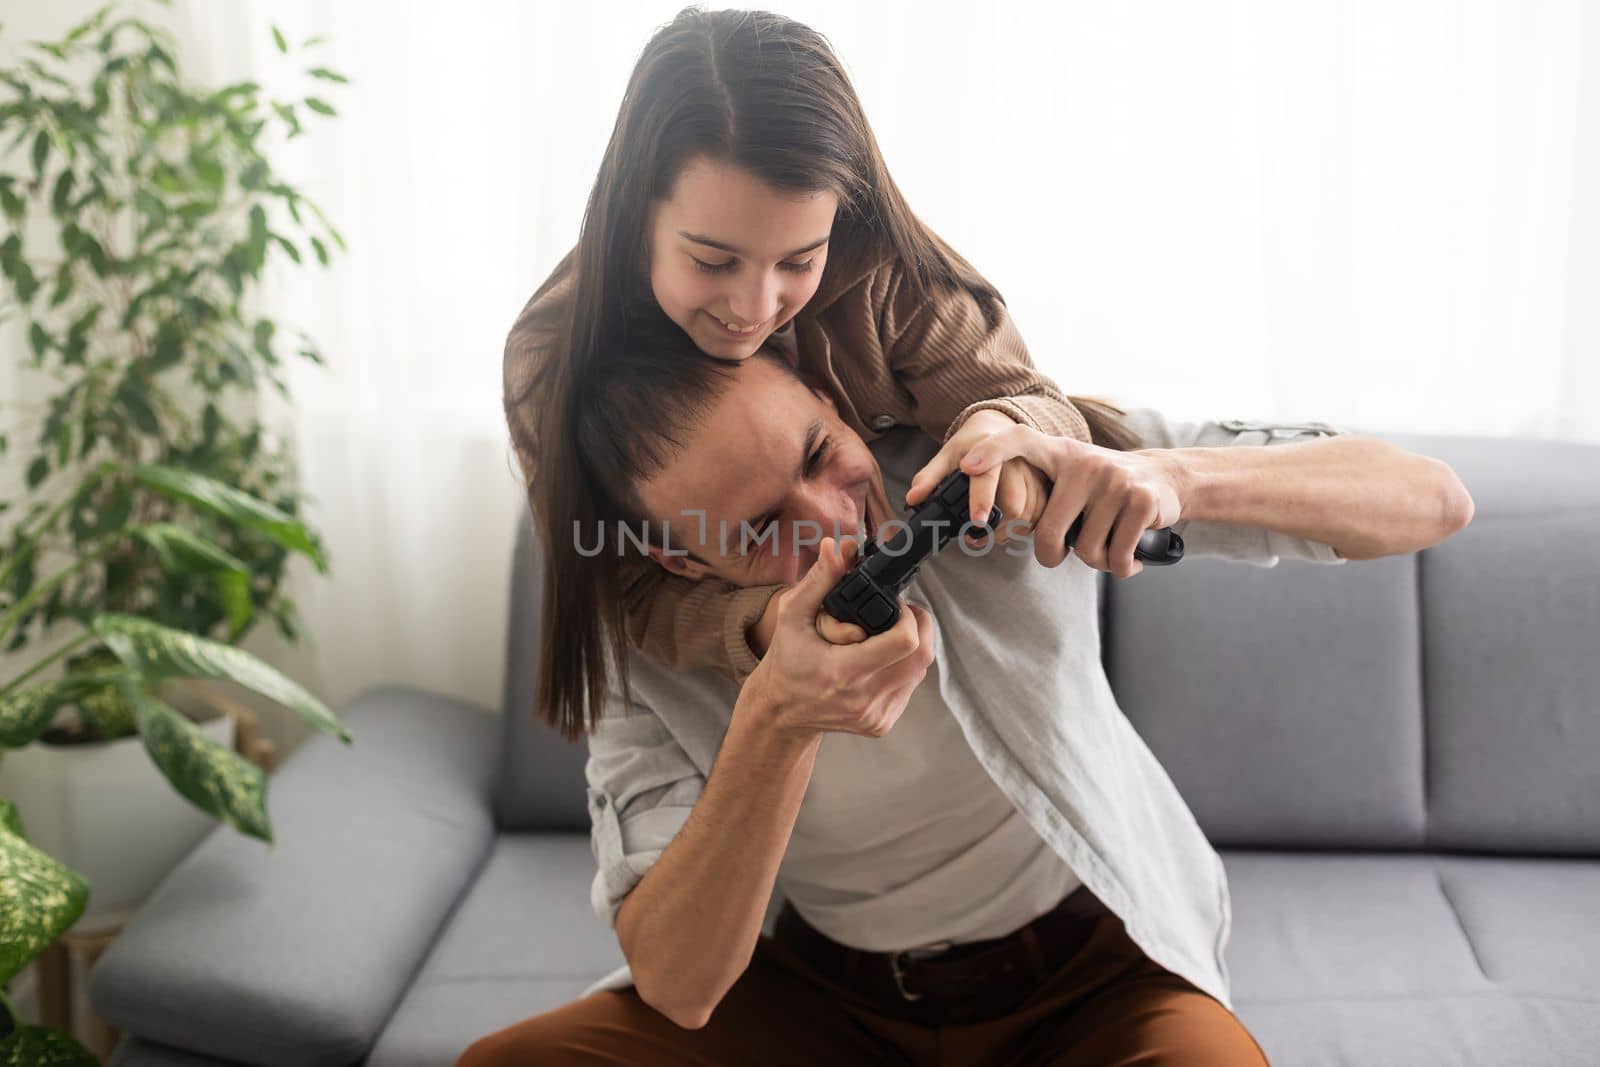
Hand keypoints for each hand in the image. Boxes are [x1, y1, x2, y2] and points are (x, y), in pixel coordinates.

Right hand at [741, 536, 936, 740]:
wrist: (781, 711)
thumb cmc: (786, 660)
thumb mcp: (792, 615)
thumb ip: (819, 579)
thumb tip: (839, 547)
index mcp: (844, 671)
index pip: (905, 642)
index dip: (908, 616)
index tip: (894, 605)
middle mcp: (864, 698)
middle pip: (921, 656)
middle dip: (919, 627)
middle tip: (899, 615)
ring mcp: (875, 714)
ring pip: (920, 672)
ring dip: (913, 647)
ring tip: (887, 635)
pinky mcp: (881, 724)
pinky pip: (910, 689)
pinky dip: (904, 669)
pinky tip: (882, 660)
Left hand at [905, 410, 1048, 545]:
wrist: (1000, 428)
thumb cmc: (971, 446)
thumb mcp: (947, 455)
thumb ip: (929, 478)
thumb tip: (912, 499)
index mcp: (989, 450)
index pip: (987, 477)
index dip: (982, 500)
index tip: (976, 521)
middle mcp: (1017, 461)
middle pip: (1014, 506)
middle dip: (994, 528)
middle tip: (975, 532)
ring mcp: (1034, 474)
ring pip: (1029, 515)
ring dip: (1010, 531)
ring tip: (991, 531)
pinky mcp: (1045, 485)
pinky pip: (1041, 515)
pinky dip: (1026, 527)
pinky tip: (1011, 525)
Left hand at [958, 423, 1184, 577]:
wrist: (1165, 478)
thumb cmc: (1104, 489)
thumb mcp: (1073, 477)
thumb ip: (1044, 494)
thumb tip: (993, 531)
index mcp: (1061, 453)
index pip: (1019, 439)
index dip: (991, 452)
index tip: (966, 467)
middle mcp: (1085, 462)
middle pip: (1050, 533)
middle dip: (1054, 556)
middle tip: (1066, 554)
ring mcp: (1115, 481)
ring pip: (1087, 551)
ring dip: (1097, 562)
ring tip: (1108, 548)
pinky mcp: (1141, 501)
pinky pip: (1117, 555)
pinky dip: (1121, 567)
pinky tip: (1129, 559)